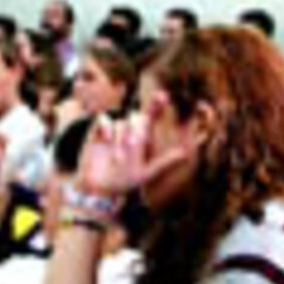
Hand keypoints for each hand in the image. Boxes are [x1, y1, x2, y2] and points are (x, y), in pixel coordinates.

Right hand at [76, 113, 190, 199]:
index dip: (156, 105)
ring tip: (118, 157)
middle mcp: (129, 130)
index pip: (151, 117)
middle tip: (132, 147)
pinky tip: (107, 140)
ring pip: (122, 122)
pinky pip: (104, 119)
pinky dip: (106, 127)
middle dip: (136, 132)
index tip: (163, 95)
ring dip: (121, 139)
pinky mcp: (98, 131)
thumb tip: (185, 154)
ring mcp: (114, 130)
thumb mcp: (146, 173)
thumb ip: (165, 162)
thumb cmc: (125, 182)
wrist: (99, 188)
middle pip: (137, 118)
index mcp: (142, 138)